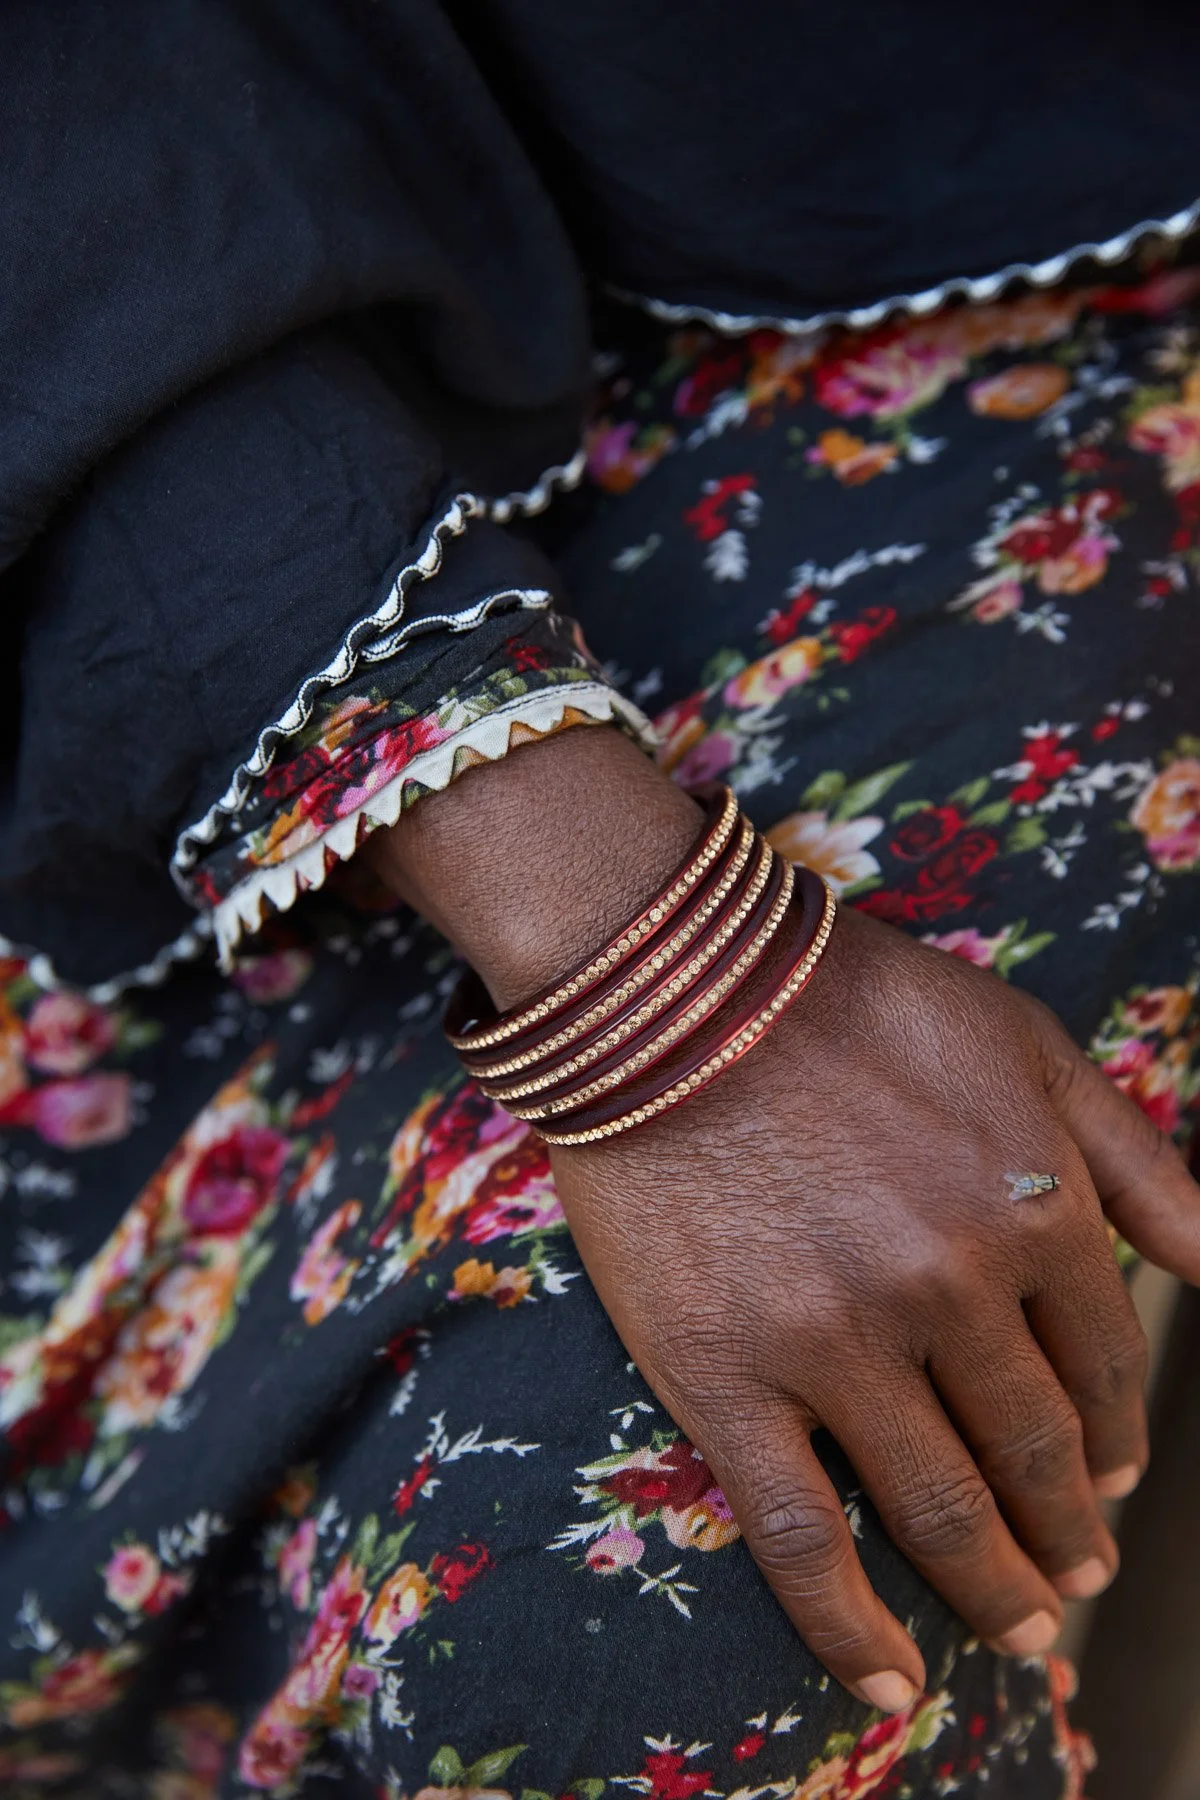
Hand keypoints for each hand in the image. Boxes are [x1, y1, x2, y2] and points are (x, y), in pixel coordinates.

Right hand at [369, 727, 1199, 1707]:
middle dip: (1071, 1529)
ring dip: (995, 1588)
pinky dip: (851, 1632)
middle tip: (1081, 1575)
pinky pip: (801, 1539)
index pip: (1104, 1368)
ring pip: (939, 1509)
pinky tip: (889, 1686)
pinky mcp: (724, 1378)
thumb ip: (1146, 1165)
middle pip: (1033, 1453)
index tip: (1110, 1483)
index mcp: (1034, 1212)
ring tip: (1020, 1630)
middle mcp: (950, 1292)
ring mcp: (835, 1345)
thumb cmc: (858, 999)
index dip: (1116, 1438)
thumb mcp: (1034, 1048)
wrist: (672, 980)